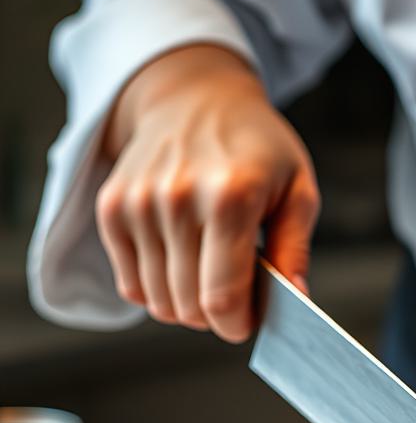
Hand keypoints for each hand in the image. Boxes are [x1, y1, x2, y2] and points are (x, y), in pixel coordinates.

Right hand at [96, 43, 319, 340]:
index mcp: (230, 197)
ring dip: (187, 306)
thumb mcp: (297, 189)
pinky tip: (180, 265)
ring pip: (159, 301)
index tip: (250, 322)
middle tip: (236, 295)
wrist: (193, 97)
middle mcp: (176, 199)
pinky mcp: (111, 207)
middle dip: (218, 318)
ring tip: (209, 276)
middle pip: (189, 306)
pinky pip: (131, 284)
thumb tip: (295, 300)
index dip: (238, 325)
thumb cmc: (255, 147)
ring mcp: (137, 203)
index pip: (222, 297)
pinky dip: (156, 289)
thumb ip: (294, 249)